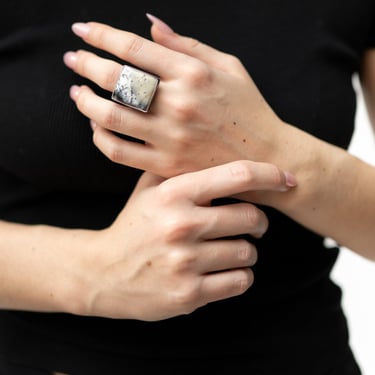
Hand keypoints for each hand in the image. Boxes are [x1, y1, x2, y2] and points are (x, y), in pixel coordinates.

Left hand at [63, 20, 285, 176]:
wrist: (265, 156)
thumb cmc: (249, 109)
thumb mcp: (229, 66)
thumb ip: (189, 45)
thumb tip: (151, 25)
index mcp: (194, 74)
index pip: (134, 48)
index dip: (101, 35)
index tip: (82, 30)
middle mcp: (179, 103)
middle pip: (115, 79)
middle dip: (85, 63)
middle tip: (73, 59)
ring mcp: (170, 137)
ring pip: (110, 117)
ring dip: (84, 102)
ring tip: (77, 93)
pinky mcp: (166, 164)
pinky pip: (120, 152)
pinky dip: (100, 138)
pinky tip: (97, 126)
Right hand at [82, 160, 293, 320]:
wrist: (103, 272)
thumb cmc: (134, 225)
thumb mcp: (148, 189)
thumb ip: (180, 168)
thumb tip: (221, 148)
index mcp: (174, 194)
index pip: (237, 175)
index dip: (270, 174)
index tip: (287, 179)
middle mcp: (181, 225)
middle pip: (250, 217)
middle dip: (258, 221)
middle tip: (252, 224)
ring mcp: (185, 262)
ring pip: (248, 252)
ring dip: (246, 250)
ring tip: (231, 249)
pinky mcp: (189, 294)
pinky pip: (240, 281)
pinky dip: (240, 275)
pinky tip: (224, 270)